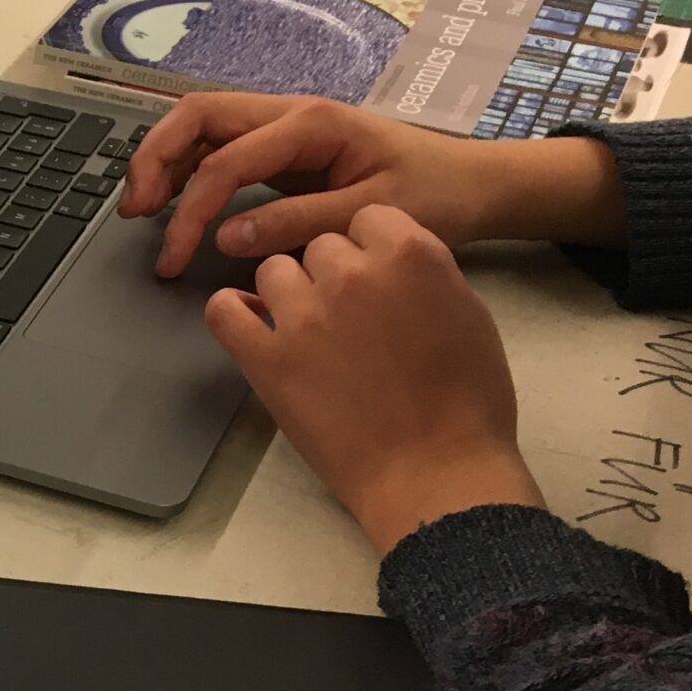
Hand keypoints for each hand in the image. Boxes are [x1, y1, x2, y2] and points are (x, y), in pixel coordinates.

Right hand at [119, 93, 624, 278]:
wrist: (472, 183)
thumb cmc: (434, 194)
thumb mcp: (372, 215)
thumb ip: (298, 223)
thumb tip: (228, 236)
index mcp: (312, 124)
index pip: (225, 161)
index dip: (191, 210)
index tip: (176, 259)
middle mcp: (290, 115)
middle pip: (197, 116)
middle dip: (155, 160)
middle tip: (135, 213)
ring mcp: (284, 128)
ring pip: (202, 126)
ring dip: (164, 161)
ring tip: (141, 209)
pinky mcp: (283, 150)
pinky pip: (220, 147)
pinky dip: (187, 170)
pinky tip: (174, 204)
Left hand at [205, 207, 542, 554]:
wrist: (434, 470)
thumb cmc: (467, 400)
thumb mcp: (468, 313)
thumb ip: (423, 273)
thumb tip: (384, 262)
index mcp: (410, 253)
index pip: (366, 220)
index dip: (369, 247)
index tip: (374, 278)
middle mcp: (351, 274)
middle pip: (319, 246)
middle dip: (331, 274)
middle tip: (348, 317)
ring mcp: (302, 316)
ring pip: (272, 271)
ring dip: (287, 293)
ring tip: (308, 329)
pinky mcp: (265, 359)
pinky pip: (224, 311)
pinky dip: (233, 312)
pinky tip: (252, 325)